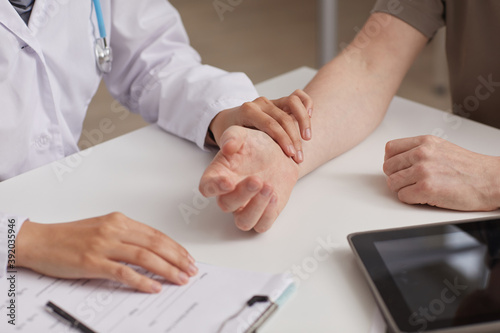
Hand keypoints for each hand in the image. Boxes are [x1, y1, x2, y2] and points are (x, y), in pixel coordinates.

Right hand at [15, 213, 197, 292]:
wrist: (39, 240)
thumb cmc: (70, 236)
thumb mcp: (102, 228)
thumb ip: (125, 236)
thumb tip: (150, 250)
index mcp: (119, 220)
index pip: (155, 234)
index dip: (175, 247)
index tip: (187, 257)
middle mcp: (114, 229)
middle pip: (155, 244)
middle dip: (177, 258)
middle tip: (191, 270)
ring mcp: (104, 245)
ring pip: (144, 257)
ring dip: (166, 269)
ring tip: (180, 279)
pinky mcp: (93, 262)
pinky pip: (123, 272)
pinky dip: (142, 280)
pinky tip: (154, 287)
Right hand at [200, 126, 298, 231]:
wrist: (282, 153)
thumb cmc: (257, 145)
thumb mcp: (244, 134)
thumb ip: (232, 136)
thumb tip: (227, 147)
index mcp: (219, 176)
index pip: (207, 187)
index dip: (214, 188)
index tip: (227, 182)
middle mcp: (230, 195)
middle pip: (227, 205)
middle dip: (242, 194)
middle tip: (257, 179)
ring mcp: (247, 207)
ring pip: (243, 221)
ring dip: (255, 208)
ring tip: (269, 187)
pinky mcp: (265, 214)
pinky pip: (262, 225)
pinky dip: (268, 215)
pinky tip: (276, 196)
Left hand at [209, 90, 312, 163]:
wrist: (229, 121)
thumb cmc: (230, 133)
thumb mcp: (226, 139)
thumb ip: (229, 143)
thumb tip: (228, 149)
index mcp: (248, 111)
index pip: (270, 124)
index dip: (283, 139)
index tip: (290, 155)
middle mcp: (261, 103)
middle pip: (284, 117)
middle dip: (294, 138)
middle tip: (298, 157)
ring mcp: (272, 101)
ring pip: (294, 102)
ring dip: (303, 120)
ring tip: (307, 137)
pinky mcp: (281, 102)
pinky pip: (298, 97)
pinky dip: (306, 103)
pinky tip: (310, 116)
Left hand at [383, 135, 499, 210]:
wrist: (492, 180)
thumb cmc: (470, 168)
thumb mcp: (441, 148)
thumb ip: (419, 151)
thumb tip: (399, 160)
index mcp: (425, 142)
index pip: (390, 149)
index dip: (392, 161)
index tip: (399, 169)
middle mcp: (422, 154)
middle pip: (388, 168)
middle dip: (396, 177)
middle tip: (410, 182)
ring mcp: (423, 171)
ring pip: (393, 183)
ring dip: (403, 190)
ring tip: (419, 189)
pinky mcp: (426, 189)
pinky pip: (402, 197)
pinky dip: (411, 200)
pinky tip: (424, 197)